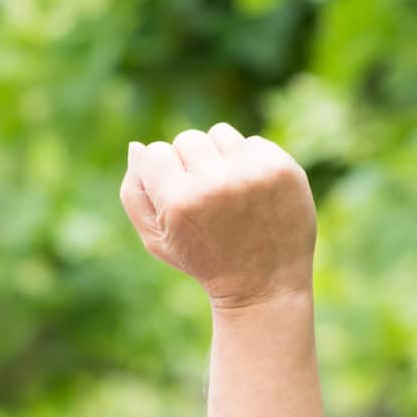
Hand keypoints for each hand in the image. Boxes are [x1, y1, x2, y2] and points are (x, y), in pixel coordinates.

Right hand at [119, 125, 314, 310]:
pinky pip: (252, 142)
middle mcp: (215, 183)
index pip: (155, 152)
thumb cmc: (203, 260)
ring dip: (219, 156)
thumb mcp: (156, 240)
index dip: (162, 173)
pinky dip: (249, 162)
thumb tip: (137, 146)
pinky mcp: (282, 168)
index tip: (177, 198)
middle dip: (190, 163)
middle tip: (206, 199)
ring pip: (220, 134)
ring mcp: (252, 173)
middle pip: (187, 139)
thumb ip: (134, 195)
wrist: (264, 283)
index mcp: (179, 203)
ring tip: (228, 191)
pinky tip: (253, 193)